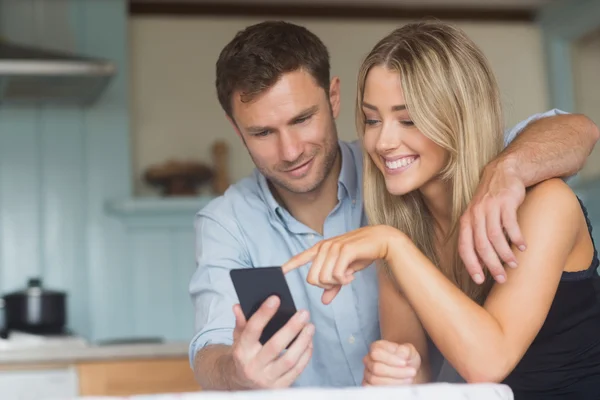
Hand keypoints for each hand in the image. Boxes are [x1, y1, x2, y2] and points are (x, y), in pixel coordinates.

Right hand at [231, 296, 313, 388]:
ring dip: (303, 341)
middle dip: (291, 328)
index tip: (276, 299)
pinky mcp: (279, 387)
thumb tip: (238, 306)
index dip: (264, 314)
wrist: (242, 383)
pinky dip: (305, 355)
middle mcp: (253, 366)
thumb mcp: (238, 339)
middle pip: (275, 346)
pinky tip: (309, 342)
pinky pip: (296, 370)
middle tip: (304, 313)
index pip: (252, 330)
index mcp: (241, 351)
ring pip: (289, 359)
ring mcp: (266, 379)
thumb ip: (241, 323)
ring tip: (310, 326)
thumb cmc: (245, 355)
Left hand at [282, 225, 399, 303]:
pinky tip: (351, 276)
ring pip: (324, 279)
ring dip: (337, 283)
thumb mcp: (345, 270)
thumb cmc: (362, 254)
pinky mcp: (344, 251)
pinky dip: (344, 281)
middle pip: (312, 279)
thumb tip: (323, 301)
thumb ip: (333, 286)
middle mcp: (324, 247)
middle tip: (340, 281)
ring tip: (348, 277)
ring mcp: (333, 248)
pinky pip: (336, 275)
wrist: (381, 241)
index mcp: (321, 249)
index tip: (279, 272)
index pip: (300, 258)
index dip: (290, 265)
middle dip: (326, 286)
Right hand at [363, 341, 420, 385]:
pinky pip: (374, 389)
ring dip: (395, 381)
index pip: (377, 353)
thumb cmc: (406, 359)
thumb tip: (401, 354)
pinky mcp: (369, 385)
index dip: (391, 359)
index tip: (404, 363)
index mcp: (376, 347)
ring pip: (376, 380)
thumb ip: (405, 350)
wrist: (408, 370)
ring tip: (408, 379)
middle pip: (377, 368)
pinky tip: (400, 385)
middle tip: (411, 372)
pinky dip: (389, 389)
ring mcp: (368, 373)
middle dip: (396, 372)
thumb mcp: (409, 351)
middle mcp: (369, 359)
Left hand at [459, 159, 525, 284]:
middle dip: (491, 264)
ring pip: (494, 236)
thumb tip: (481, 265)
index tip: (480, 280)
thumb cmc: (490, 202)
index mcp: (466, 221)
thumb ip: (477, 238)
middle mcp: (475, 215)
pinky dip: (516, 237)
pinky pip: (510, 223)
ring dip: (504, 253)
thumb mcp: (477, 218)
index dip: (471, 265)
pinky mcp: (505, 201)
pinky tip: (523, 246)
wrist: (502, 173)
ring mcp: (489, 207)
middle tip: (501, 278)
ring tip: (513, 264)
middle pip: (480, 245)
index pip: (464, 247)